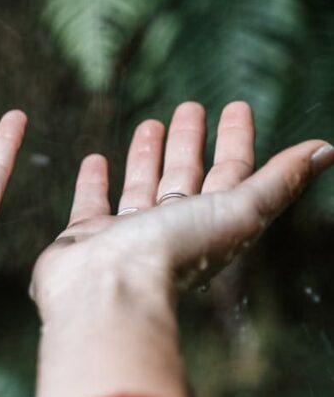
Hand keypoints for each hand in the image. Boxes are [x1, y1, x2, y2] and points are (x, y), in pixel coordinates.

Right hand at [32, 101, 333, 313]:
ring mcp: (127, 235)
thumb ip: (279, 182)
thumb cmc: (173, 253)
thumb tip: (328, 150)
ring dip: (149, 156)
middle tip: (191, 107)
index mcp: (210, 225)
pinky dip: (95, 182)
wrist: (107, 289)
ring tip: (150, 123)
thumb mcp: (239, 211)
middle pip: (187, 179)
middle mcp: (171, 231)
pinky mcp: (87, 238)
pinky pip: (93, 204)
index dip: (238, 140)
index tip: (238, 107)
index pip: (231, 174)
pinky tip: (96, 159)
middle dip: (192, 143)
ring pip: (143, 187)